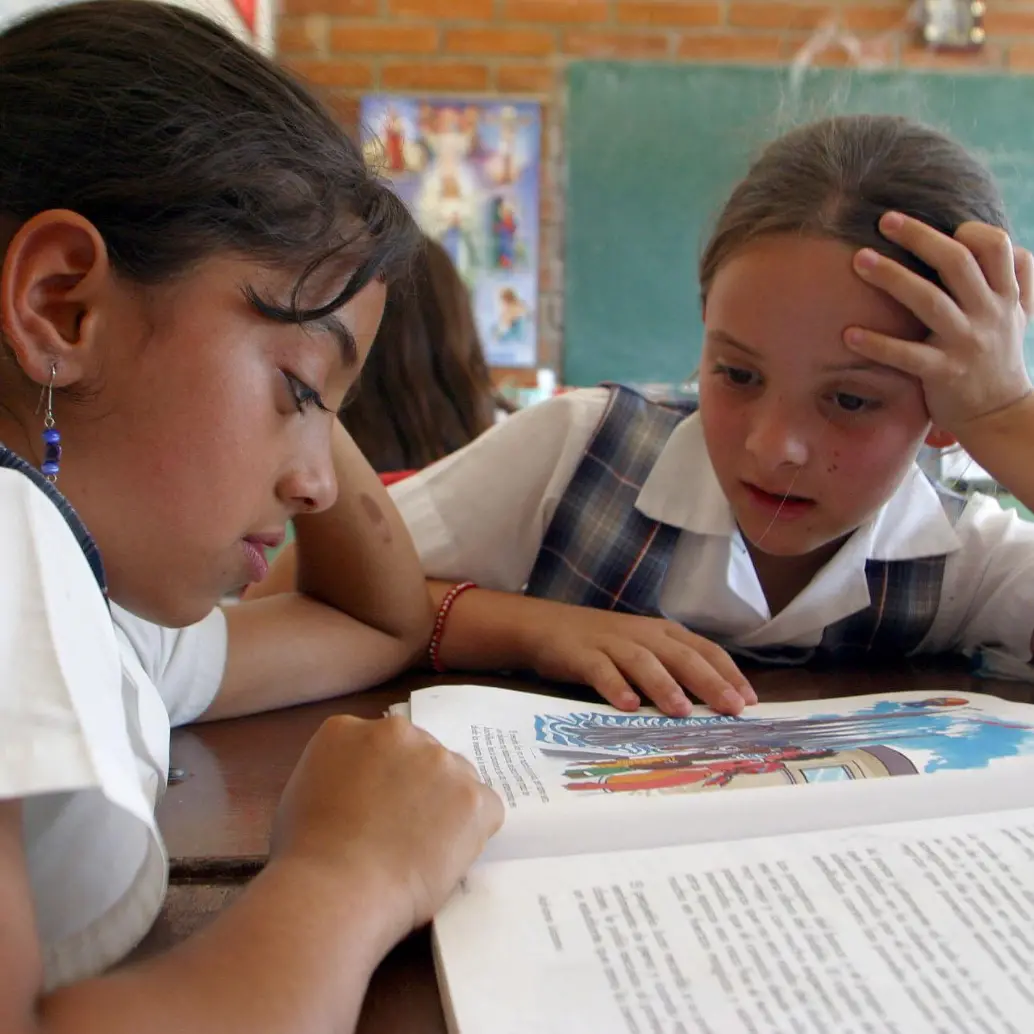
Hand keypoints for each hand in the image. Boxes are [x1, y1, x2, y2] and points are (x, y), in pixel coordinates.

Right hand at [270, 715, 502, 937]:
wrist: (336, 889)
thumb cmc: (305, 855)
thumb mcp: (302, 793)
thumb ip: (337, 775)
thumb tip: (359, 788)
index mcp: (348, 729)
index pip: (378, 745)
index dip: (382, 779)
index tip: (377, 809)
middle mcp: (398, 732)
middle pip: (421, 753)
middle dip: (417, 786)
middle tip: (402, 831)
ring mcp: (440, 761)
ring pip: (456, 777)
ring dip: (447, 805)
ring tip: (422, 849)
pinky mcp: (473, 796)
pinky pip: (485, 808)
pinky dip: (473, 832)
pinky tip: (446, 857)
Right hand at [517, 603, 755, 716]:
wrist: (546, 626)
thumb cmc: (602, 644)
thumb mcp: (642, 650)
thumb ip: (671, 670)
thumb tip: (711, 705)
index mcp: (662, 632)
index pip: (704, 649)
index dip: (728, 673)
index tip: (749, 701)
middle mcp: (642, 634)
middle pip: (681, 655)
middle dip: (709, 682)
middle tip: (732, 709)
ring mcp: (611, 642)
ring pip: (643, 661)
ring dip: (664, 685)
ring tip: (682, 712)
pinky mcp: (581, 653)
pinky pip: (600, 669)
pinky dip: (615, 686)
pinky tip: (627, 706)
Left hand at [845, 213, 1032, 438]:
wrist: (1000, 416)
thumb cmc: (999, 359)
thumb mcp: (1019, 316)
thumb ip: (1017, 279)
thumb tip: (1011, 245)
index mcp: (1004, 296)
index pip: (996, 246)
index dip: (969, 231)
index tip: (940, 225)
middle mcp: (987, 314)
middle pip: (957, 263)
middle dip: (920, 237)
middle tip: (884, 220)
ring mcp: (965, 343)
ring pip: (930, 301)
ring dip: (892, 277)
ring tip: (858, 260)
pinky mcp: (943, 373)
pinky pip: (907, 356)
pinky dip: (878, 344)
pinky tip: (849, 334)